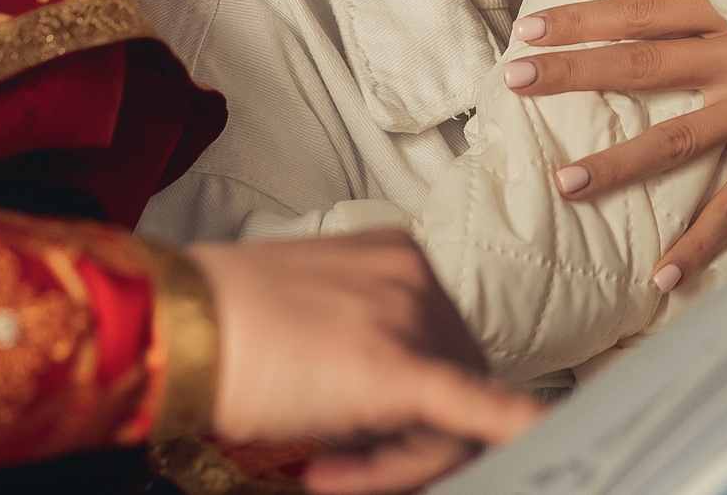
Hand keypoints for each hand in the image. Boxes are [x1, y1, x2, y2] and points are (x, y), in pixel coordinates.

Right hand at [189, 231, 543, 493]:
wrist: (177, 322)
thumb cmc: (222, 323)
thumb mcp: (308, 315)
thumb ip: (363, 341)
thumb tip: (391, 405)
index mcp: (396, 257)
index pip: (439, 347)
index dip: (408, 408)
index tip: (360, 437)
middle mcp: (414, 278)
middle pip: (453, 385)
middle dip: (404, 443)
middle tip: (337, 468)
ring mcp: (411, 318)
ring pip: (451, 418)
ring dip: (396, 461)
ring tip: (327, 467)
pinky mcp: (402, 368)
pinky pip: (481, 409)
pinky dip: (517, 430)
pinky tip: (549, 441)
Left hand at [504, 0, 726, 290]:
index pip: (638, 11)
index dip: (581, 19)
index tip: (528, 27)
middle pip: (640, 64)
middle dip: (574, 72)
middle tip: (513, 79)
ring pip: (678, 140)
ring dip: (618, 164)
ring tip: (564, 183)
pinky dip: (701, 241)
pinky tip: (661, 273)